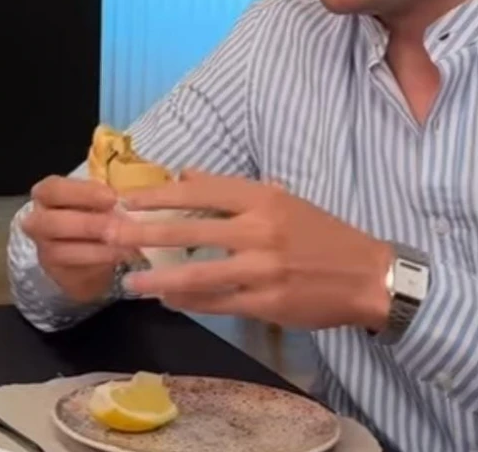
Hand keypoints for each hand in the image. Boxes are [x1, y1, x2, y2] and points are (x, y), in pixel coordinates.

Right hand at [20, 176, 140, 303]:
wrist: (86, 253)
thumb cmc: (91, 214)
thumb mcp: (96, 199)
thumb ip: (104, 198)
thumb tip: (128, 200)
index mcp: (46, 194)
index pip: (54, 189)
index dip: (82, 193)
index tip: (112, 198)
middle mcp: (37, 220)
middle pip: (52, 222)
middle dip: (89, 224)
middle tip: (119, 226)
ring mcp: (44, 249)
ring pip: (62, 250)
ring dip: (97, 248)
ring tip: (126, 244)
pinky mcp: (57, 271)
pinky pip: (76, 268)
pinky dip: (100, 261)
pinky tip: (121, 255)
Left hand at [106, 171, 392, 330]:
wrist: (367, 276)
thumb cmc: (320, 234)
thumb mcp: (281, 199)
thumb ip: (231, 189)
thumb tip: (186, 174)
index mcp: (263, 198)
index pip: (200, 191)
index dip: (158, 196)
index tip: (126, 200)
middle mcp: (260, 230)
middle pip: (189, 229)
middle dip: (144, 234)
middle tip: (110, 236)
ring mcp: (262, 268)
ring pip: (198, 272)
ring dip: (159, 277)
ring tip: (131, 281)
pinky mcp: (267, 302)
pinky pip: (218, 302)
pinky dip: (189, 302)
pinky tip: (167, 300)